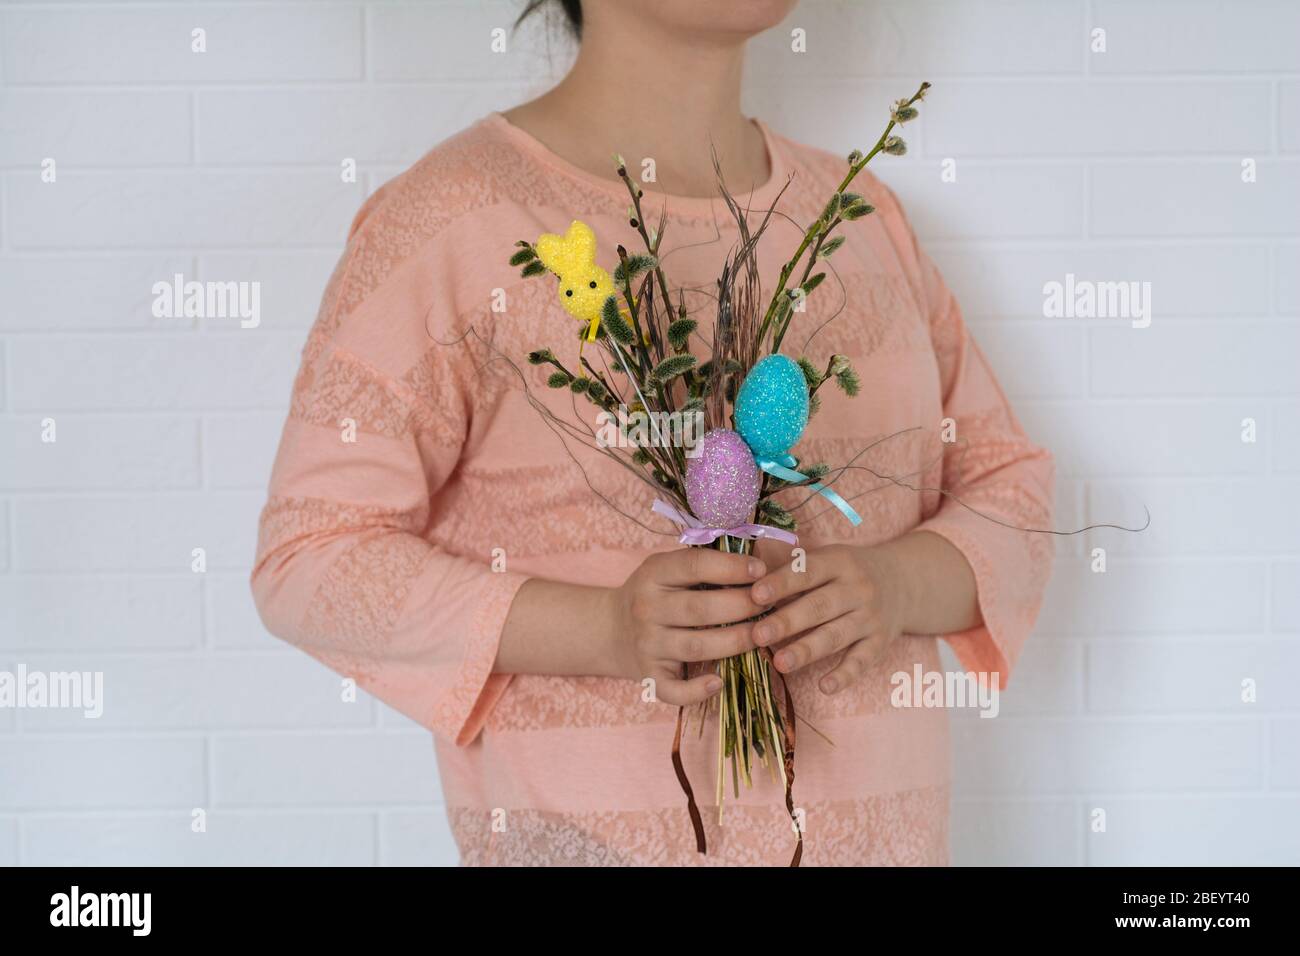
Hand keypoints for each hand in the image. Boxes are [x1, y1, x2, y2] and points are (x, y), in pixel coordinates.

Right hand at [607, 548, 767, 705]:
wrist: (611, 629)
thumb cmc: (654, 595)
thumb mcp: (667, 569)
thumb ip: (702, 565)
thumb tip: (754, 563)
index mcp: (653, 574)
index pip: (694, 565)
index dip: (731, 567)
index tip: (760, 570)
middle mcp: (646, 609)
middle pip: (701, 609)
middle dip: (742, 606)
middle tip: (769, 604)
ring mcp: (646, 645)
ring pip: (697, 646)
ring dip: (735, 642)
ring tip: (761, 636)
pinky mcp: (649, 676)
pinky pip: (673, 689)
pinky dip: (696, 691)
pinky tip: (719, 683)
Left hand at [749, 543, 912, 694]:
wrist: (906, 580)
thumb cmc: (848, 571)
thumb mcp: (829, 558)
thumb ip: (794, 570)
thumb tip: (746, 583)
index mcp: (839, 562)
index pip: (808, 571)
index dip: (781, 583)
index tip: (755, 595)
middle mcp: (858, 588)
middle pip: (820, 606)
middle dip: (787, 621)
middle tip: (757, 634)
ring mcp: (870, 617)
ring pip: (836, 635)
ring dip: (807, 650)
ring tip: (780, 662)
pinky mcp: (880, 642)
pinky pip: (861, 661)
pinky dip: (844, 675)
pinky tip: (824, 687)